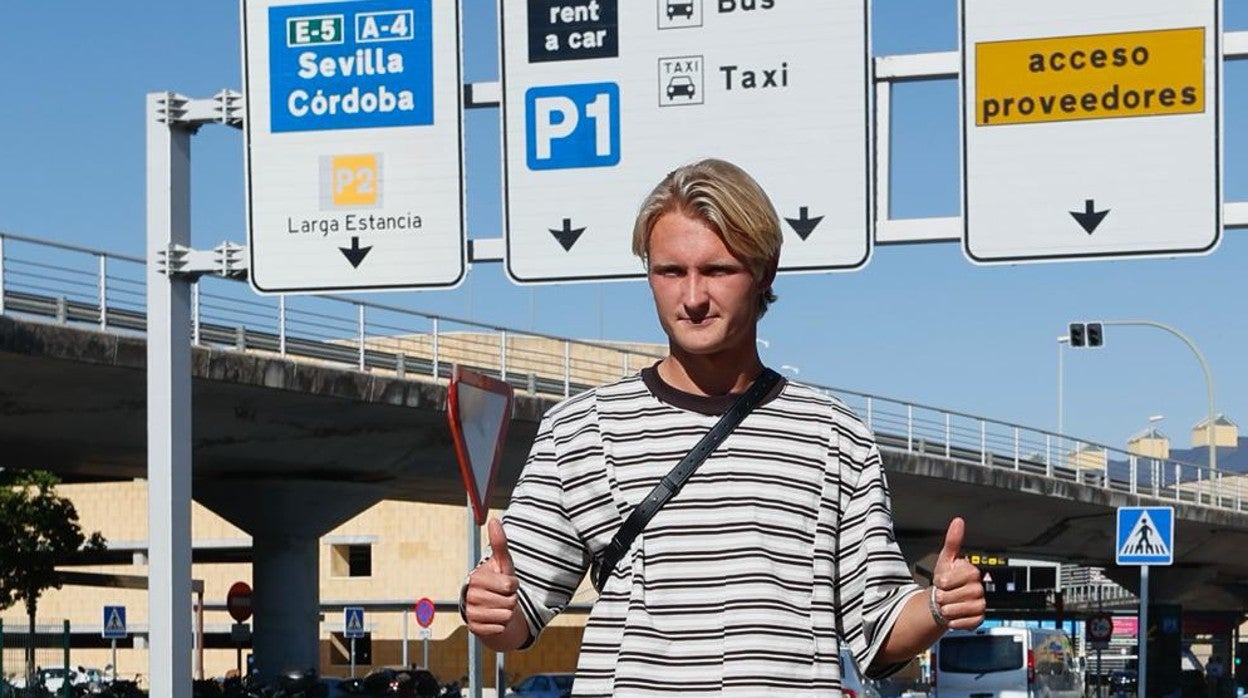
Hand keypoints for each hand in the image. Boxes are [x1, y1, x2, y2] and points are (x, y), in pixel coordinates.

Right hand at [464, 519, 523, 643]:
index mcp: (477, 578)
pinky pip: (499, 628)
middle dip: (512, 599)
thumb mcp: (502, 563)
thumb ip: (499, 543)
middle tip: (503, 596)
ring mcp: (471, 613)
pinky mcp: (474, 628)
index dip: (513, 585)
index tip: (506, 583)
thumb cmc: (499, 582)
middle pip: (509, 602)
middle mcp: (471, 595)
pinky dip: (502, 625)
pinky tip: (495, 618)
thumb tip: (494, 520)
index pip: (510, 586)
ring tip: (500, 606)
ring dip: (508, 612)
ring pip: (506, 616)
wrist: (490, 606)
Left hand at [931, 517, 985, 629]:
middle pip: (953, 596)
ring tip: (947, 605)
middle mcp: (979, 588)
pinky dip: (955, 622)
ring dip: (947, 610)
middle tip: (943, 595)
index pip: (951, 580)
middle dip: (942, 597)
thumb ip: (953, 541)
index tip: (941, 581)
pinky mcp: (979, 619)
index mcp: (972, 572)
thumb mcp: (946, 559)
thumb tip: (958, 521)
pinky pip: (966, 623)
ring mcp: (980, 604)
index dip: (942, 582)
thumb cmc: (946, 580)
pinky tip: (953, 616)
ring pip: (958, 610)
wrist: (945, 600)